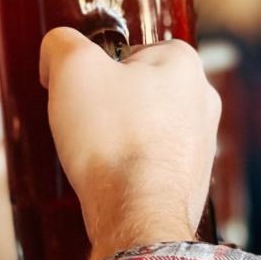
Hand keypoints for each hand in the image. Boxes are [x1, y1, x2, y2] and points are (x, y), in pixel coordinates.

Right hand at [40, 29, 220, 259]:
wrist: (138, 215)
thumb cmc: (113, 140)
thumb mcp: (73, 70)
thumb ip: (62, 44)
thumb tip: (57, 48)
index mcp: (184, 63)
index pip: (131, 49)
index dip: (96, 68)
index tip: (76, 88)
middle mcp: (203, 101)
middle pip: (139, 91)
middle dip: (108, 105)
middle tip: (82, 122)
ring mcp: (201, 144)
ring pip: (145, 129)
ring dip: (118, 138)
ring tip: (93, 154)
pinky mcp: (191, 181)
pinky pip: (151, 164)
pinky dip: (129, 169)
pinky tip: (110, 179)